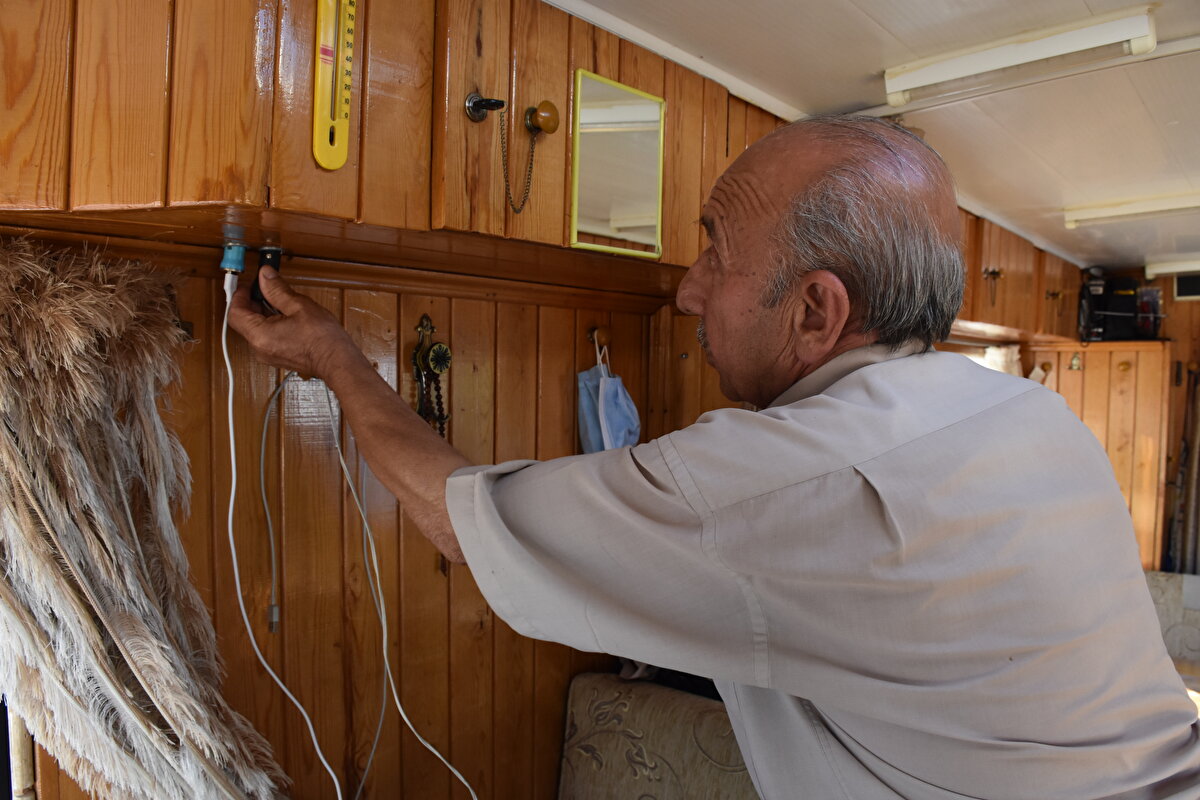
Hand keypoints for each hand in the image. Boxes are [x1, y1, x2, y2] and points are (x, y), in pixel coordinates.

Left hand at [227, 266, 359, 379]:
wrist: (337, 362)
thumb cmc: (322, 339)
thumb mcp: (298, 305)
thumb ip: (276, 289)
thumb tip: (265, 276)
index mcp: (259, 335)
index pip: (235, 312)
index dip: (240, 295)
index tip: (249, 284)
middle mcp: (258, 348)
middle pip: (244, 321)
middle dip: (252, 302)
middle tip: (266, 288)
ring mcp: (267, 355)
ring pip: (255, 329)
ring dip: (262, 313)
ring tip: (281, 302)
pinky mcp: (277, 357)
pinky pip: (265, 337)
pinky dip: (270, 324)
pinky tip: (286, 316)